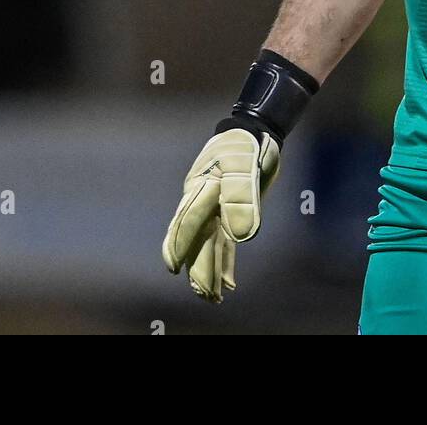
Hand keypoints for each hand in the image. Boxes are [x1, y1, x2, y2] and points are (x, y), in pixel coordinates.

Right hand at [161, 127, 279, 301]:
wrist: (253, 130)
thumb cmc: (246, 145)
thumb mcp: (246, 164)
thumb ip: (242, 197)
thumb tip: (240, 236)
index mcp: (202, 188)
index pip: (191, 221)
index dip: (181, 244)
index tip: (174, 267)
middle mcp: (204, 202)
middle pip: (199, 239)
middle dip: (200, 267)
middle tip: (204, 295)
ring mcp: (215, 208)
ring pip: (209, 244)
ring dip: (211, 269)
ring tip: (213, 297)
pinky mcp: (229, 212)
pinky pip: (224, 241)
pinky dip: (226, 261)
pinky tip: (227, 282)